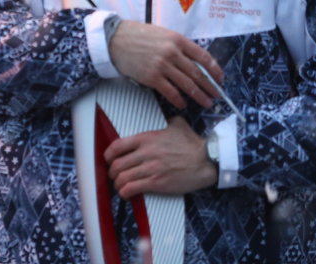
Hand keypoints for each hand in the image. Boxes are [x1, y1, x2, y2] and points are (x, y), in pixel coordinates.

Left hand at [103, 116, 217, 197]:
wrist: (207, 160)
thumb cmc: (193, 144)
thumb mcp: (177, 125)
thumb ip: (166, 123)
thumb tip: (166, 121)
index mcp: (146, 138)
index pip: (117, 146)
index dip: (108, 155)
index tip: (108, 159)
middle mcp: (145, 153)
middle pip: (116, 164)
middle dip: (112, 172)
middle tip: (115, 175)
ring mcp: (150, 169)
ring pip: (122, 178)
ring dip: (117, 183)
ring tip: (120, 186)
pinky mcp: (157, 183)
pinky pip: (132, 188)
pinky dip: (125, 192)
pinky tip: (126, 193)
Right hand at [108, 20, 222, 109]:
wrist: (114, 40)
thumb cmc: (136, 35)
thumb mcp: (162, 33)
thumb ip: (177, 45)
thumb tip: (193, 60)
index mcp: (177, 40)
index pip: (203, 56)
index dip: (215, 70)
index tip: (220, 78)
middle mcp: (172, 52)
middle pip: (197, 73)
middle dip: (210, 87)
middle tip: (218, 95)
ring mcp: (162, 66)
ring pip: (187, 84)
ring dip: (199, 96)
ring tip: (206, 103)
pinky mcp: (151, 77)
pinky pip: (170, 92)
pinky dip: (179, 100)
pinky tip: (183, 104)